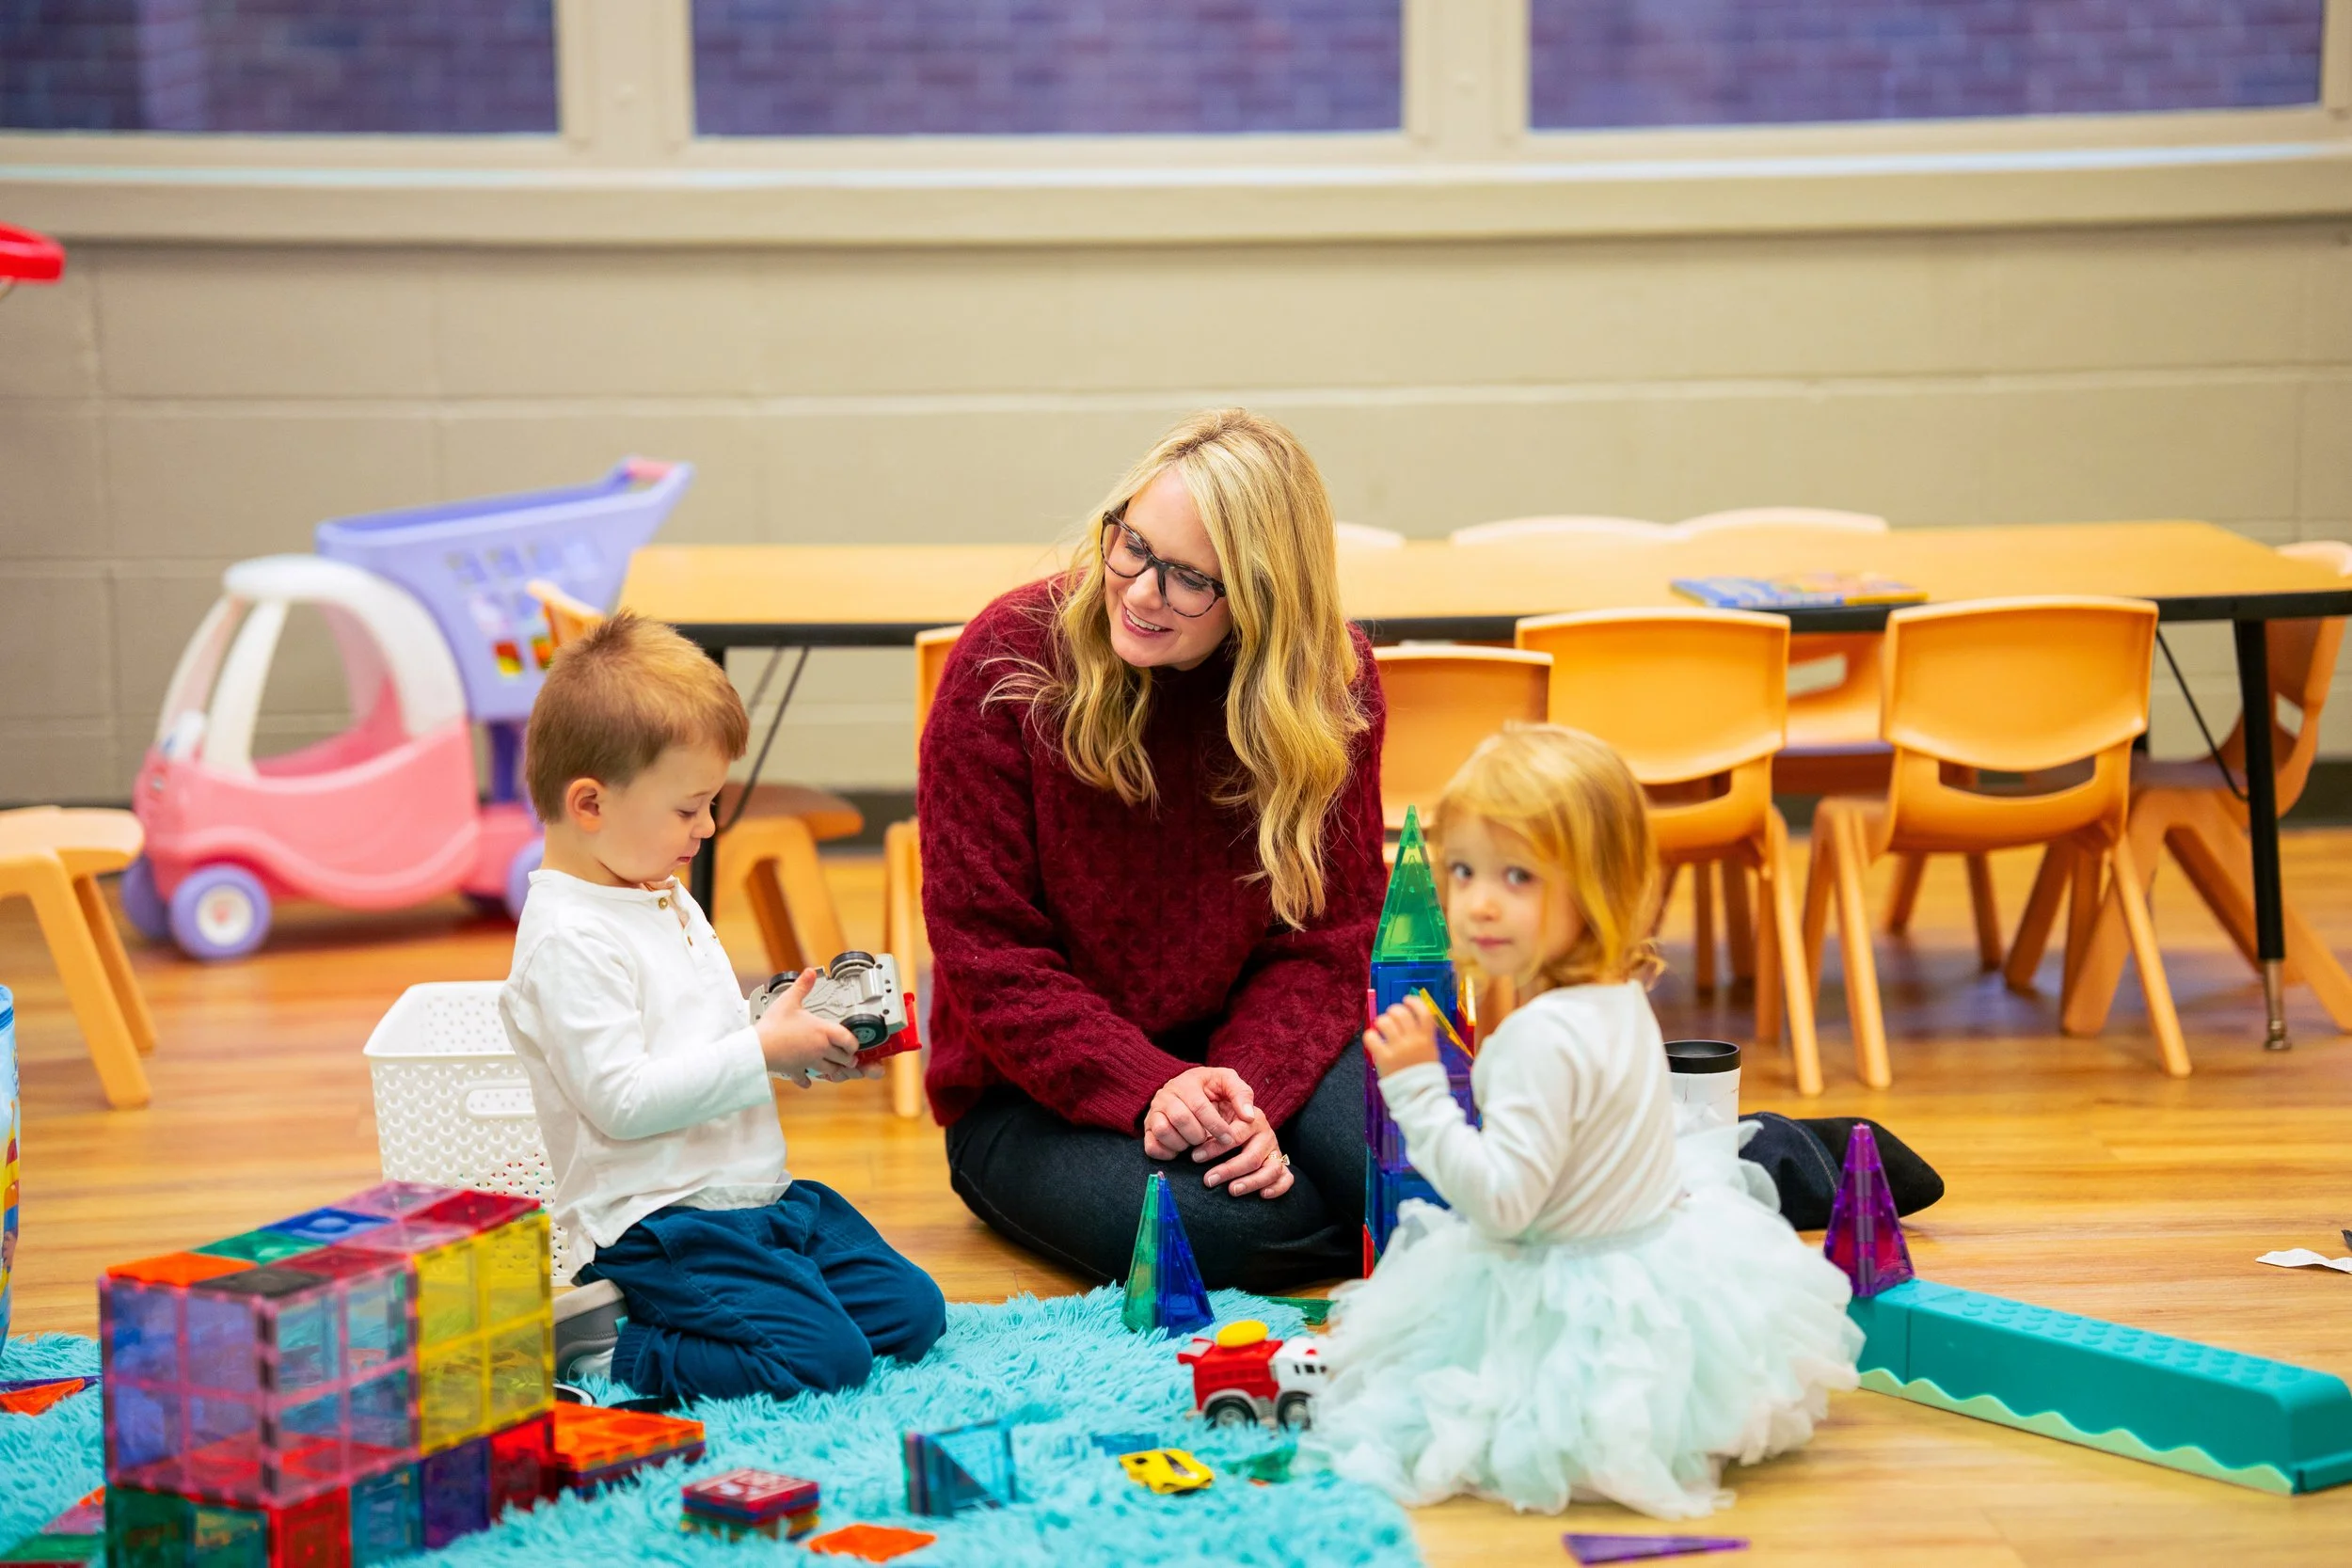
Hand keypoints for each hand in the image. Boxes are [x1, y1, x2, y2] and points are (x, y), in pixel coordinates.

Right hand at [754, 969, 857, 1085]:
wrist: (757, 1048)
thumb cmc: (773, 1026)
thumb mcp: (789, 1000)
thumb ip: (803, 986)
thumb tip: (810, 972)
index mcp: (822, 1031)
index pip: (848, 1040)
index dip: (854, 1043)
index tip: (854, 1043)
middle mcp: (819, 1049)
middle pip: (843, 1058)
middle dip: (848, 1058)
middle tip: (849, 1055)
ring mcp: (809, 1062)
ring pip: (830, 1071)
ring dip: (834, 1070)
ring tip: (835, 1066)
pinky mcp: (796, 1071)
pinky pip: (805, 1080)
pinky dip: (808, 1081)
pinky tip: (807, 1081)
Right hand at [1141, 1066, 1255, 1161]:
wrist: (1183, 1089)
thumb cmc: (1210, 1088)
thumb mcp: (1227, 1082)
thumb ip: (1242, 1094)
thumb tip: (1249, 1117)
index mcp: (1187, 1082)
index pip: (1200, 1106)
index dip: (1216, 1125)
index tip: (1229, 1139)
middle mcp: (1166, 1095)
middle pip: (1180, 1119)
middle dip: (1199, 1135)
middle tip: (1209, 1140)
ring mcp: (1154, 1112)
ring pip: (1163, 1131)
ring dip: (1183, 1144)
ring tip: (1195, 1142)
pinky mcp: (1147, 1129)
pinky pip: (1152, 1147)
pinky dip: (1167, 1153)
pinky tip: (1181, 1150)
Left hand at [1200, 1108, 1294, 1199]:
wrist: (1230, 1123)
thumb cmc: (1217, 1117)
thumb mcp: (1215, 1107)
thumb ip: (1216, 1111)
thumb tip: (1225, 1124)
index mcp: (1251, 1118)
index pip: (1236, 1135)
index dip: (1215, 1148)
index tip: (1196, 1157)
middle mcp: (1266, 1134)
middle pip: (1252, 1157)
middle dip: (1229, 1170)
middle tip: (1208, 1180)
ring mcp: (1274, 1151)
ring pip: (1271, 1170)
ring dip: (1251, 1182)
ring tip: (1232, 1190)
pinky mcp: (1280, 1165)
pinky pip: (1286, 1178)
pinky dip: (1278, 1188)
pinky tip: (1263, 1194)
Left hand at [1363, 996, 1440, 1078]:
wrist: (1419, 1096)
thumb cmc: (1424, 1074)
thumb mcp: (1431, 1052)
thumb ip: (1424, 1036)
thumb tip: (1414, 1019)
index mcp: (1427, 1039)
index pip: (1423, 1012)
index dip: (1414, 1002)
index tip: (1407, 1000)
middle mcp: (1413, 1041)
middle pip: (1401, 1013)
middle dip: (1393, 1010)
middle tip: (1391, 1016)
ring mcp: (1398, 1049)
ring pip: (1385, 1021)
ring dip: (1381, 1021)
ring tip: (1381, 1028)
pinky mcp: (1384, 1058)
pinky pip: (1372, 1037)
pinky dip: (1370, 1035)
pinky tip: (1373, 1039)